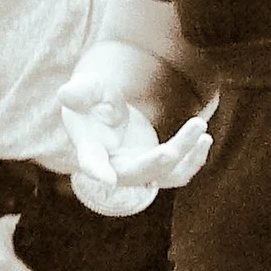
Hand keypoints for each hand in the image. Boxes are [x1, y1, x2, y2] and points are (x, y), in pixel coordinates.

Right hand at [60, 97, 209, 190]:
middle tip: (196, 125)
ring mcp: (136, 171)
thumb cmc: (92, 100)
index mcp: (90, 148)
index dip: (98, 171)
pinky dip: (192, 162)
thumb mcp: (86, 90)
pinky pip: (176, 174)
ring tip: (203, 130)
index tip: (109, 180)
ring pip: (163, 174)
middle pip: (140, 170)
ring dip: (186, 157)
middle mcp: (113, 168)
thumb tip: (65, 93)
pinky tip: (205, 139)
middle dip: (166, 155)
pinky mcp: (153, 168)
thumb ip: (82, 91)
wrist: (105, 112)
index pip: (91, 162)